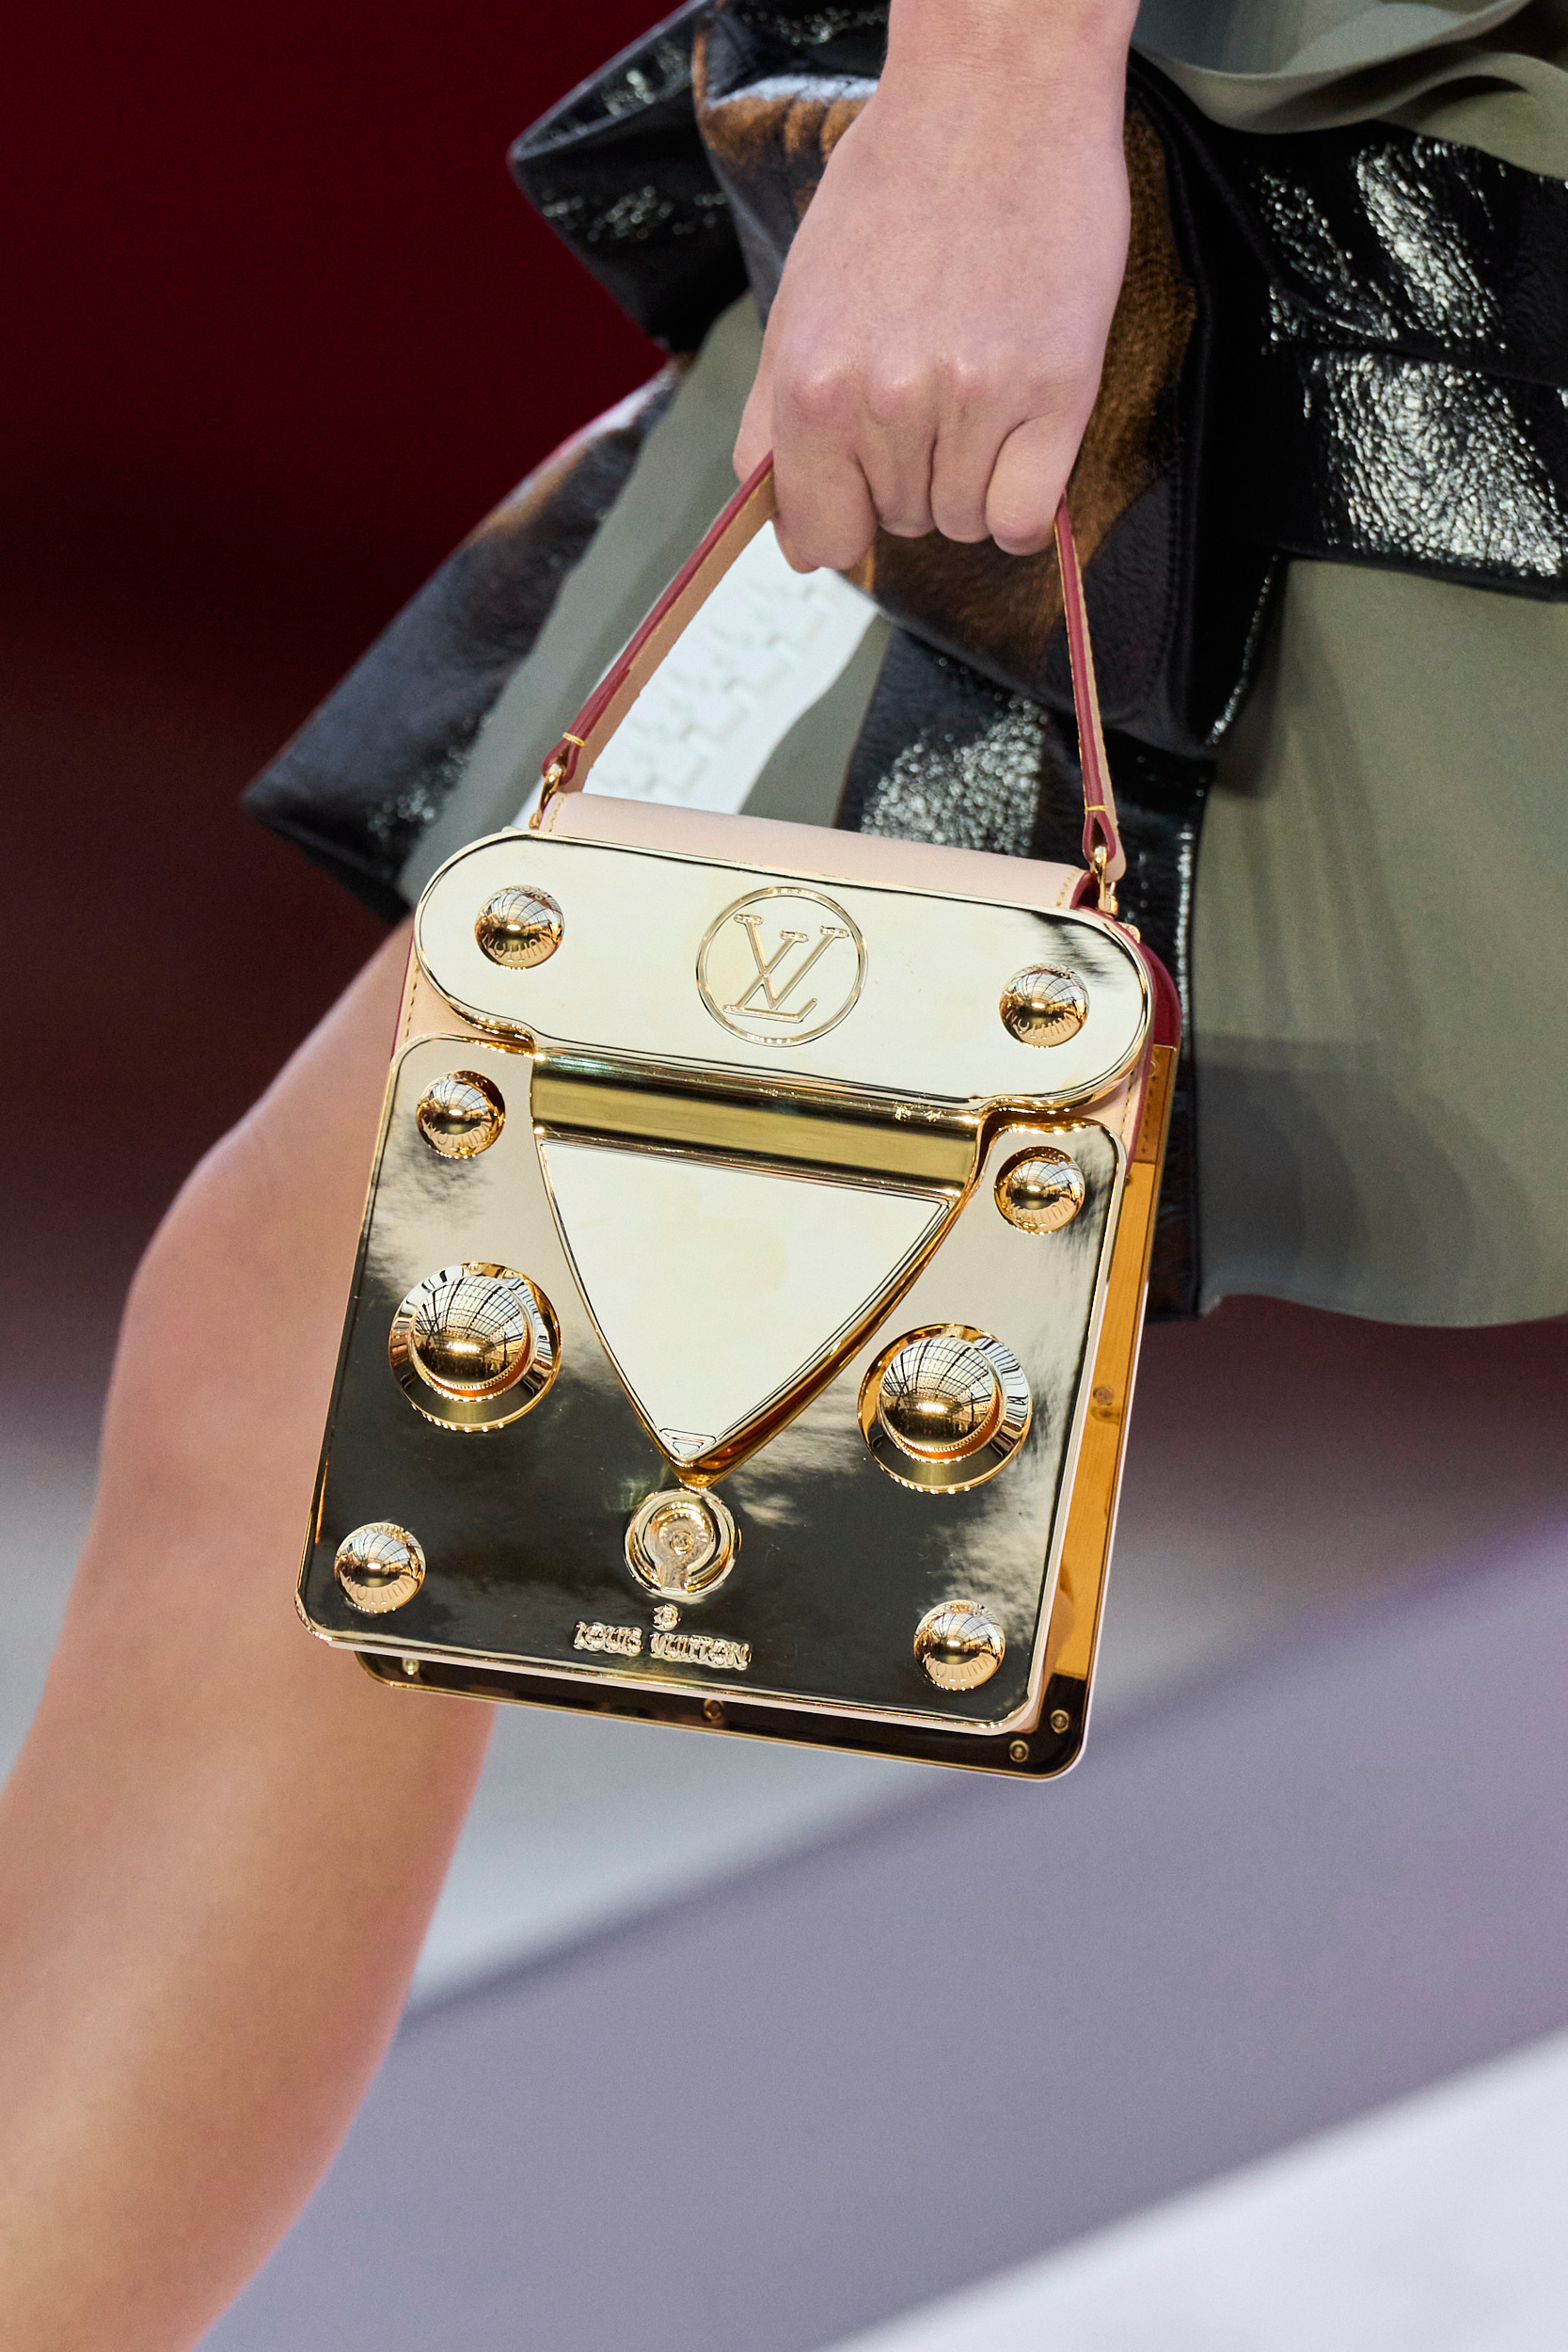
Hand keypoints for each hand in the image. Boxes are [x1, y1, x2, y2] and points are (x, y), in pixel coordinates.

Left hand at [733, 0, 1136, 570]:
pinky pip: (1023, 517)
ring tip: (977, 387)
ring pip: (962, 524)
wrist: (995, 94)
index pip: (813, 537)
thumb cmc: (897, 184)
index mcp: (811, 386)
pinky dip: (1022, 502)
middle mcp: (885, 403)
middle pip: (897, 524)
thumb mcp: (801, 300)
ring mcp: (973, 400)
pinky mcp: (1054, 391)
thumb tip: (783, 521)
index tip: (860, 497)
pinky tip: (1021, 443)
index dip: (839, 522)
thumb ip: (778, 417)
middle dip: (911, 478)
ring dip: (971, 480)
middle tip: (932, 387)